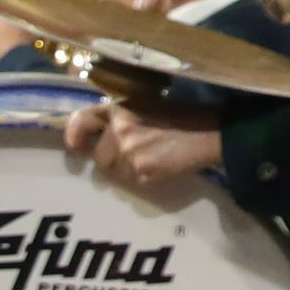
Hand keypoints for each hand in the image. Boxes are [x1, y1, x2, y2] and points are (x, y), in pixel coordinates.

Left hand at [61, 99, 224, 190]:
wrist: (214, 133)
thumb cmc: (185, 116)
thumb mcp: (147, 106)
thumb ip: (120, 118)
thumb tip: (96, 134)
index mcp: (120, 108)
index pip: (82, 120)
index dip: (75, 135)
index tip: (76, 146)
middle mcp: (120, 130)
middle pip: (98, 157)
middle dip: (111, 159)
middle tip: (133, 156)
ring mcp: (130, 153)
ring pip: (113, 173)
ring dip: (126, 171)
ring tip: (149, 162)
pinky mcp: (142, 172)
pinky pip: (131, 183)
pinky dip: (142, 179)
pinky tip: (159, 168)